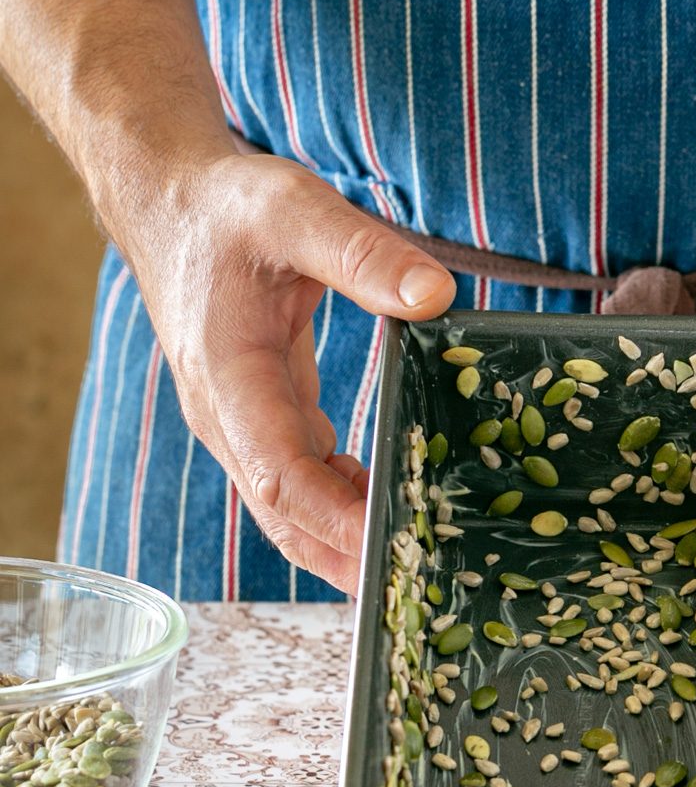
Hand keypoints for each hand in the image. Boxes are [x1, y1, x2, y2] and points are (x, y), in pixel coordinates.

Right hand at [103, 149, 454, 592]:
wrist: (168, 203)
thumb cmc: (225, 207)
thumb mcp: (295, 209)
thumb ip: (363, 253)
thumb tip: (436, 295)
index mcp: (229, 377)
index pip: (279, 475)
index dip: (335, 520)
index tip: (391, 549)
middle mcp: (228, 417)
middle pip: (284, 515)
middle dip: (346, 557)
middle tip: (420, 583)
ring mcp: (242, 424)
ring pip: (289, 508)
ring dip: (345, 539)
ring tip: (419, 557)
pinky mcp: (261, 416)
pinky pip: (299, 479)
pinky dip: (342, 503)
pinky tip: (392, 503)